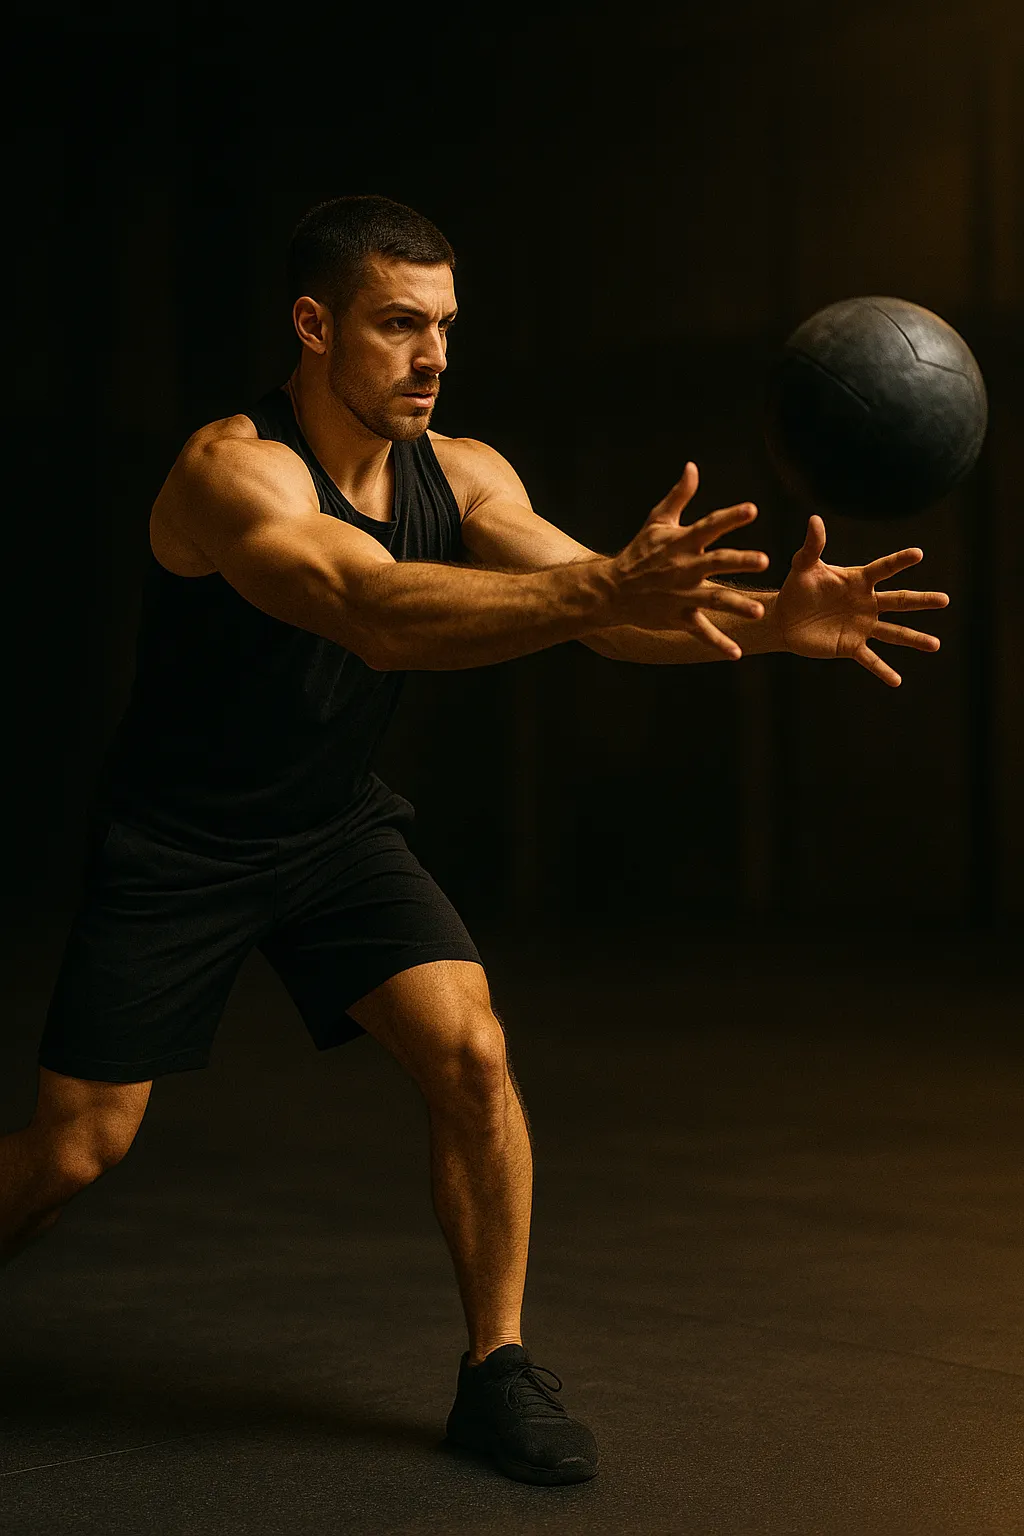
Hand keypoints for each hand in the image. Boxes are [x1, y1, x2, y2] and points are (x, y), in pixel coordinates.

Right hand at [608, 463, 769, 656]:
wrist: (611, 590)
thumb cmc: (638, 553)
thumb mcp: (656, 522)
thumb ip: (679, 496)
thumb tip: (692, 467)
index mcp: (681, 543)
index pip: (709, 527)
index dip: (730, 517)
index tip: (753, 510)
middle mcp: (684, 569)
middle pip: (716, 563)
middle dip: (740, 562)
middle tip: (764, 560)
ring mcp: (681, 595)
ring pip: (713, 600)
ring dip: (736, 606)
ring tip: (758, 612)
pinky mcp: (677, 617)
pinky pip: (701, 632)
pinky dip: (717, 644)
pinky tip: (736, 654)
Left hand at [777, 515, 949, 685]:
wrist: (785, 618)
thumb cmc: (797, 588)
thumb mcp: (803, 566)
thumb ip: (812, 546)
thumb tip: (814, 519)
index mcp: (859, 581)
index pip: (883, 569)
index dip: (899, 561)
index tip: (918, 554)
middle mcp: (867, 603)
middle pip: (899, 601)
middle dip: (922, 601)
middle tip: (945, 600)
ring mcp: (862, 626)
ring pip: (894, 632)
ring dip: (914, 639)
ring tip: (935, 644)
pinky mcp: (851, 646)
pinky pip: (870, 659)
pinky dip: (883, 670)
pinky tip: (897, 681)